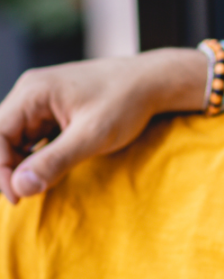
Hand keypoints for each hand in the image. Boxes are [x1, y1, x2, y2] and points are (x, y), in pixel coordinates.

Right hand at [0, 50, 204, 203]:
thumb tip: (20, 186)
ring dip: (23, 162)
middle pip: (1, 136)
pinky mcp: (54, 109)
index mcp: (33, 92)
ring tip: (41, 183)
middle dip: (9, 167)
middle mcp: (31, 92)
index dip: (0, 169)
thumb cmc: (126, 102)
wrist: (152, 81)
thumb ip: (56, 160)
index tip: (18, 197)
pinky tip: (51, 169)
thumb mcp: (93, 136)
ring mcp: (41, 100)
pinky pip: (34, 135)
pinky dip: (37, 154)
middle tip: (26, 195)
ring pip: (16, 137)